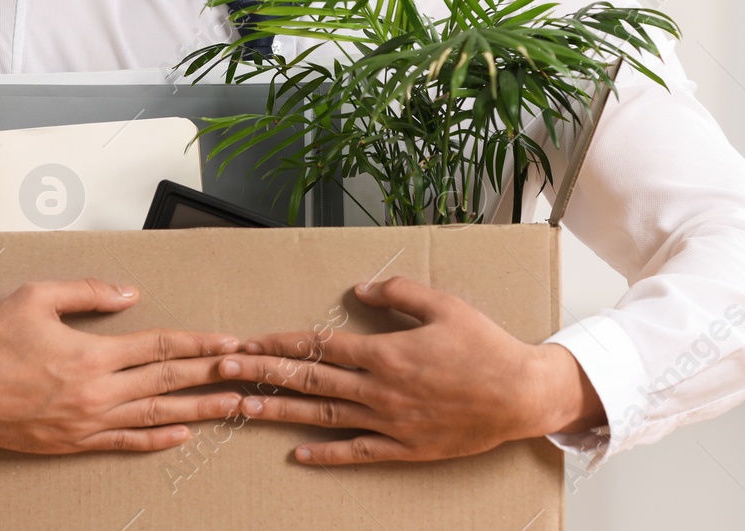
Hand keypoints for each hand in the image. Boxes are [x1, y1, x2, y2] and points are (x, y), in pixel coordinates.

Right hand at [0, 278, 245, 452]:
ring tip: (233, 407)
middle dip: (214, 375)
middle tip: (250, 373)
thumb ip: (87, 292)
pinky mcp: (73, 443)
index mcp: (91, 354)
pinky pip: (125, 443)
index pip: (160, 347)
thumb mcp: (37, 297)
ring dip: (199, 411)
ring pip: (156, 416)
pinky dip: (157, 440)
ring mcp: (87, 422)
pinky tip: (183, 436)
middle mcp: (96, 391)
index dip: (200, 344)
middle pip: (168, 382)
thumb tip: (129, 294)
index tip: (231, 342)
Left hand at [218, 275, 603, 465]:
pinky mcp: (405, 449)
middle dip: (261, 374)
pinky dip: (325, 454)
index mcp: (385, 352)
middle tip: (221, 371)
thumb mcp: (444, 304)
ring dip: (279, 413)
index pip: (318, 346)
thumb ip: (398, 292)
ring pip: (323, 417)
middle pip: (308, 381)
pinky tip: (297, 454)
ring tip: (242, 409)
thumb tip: (358, 289)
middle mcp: (380, 389)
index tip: (246, 341)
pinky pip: (357, 453)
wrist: (522, 395)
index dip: (278, 342)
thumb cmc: (485, 346)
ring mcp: (389, 423)